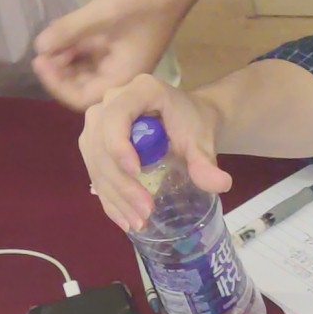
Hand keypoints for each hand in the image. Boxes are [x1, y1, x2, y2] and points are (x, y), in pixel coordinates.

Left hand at [34, 0, 223, 108]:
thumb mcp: (104, 13)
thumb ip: (70, 31)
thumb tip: (38, 48)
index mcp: (125, 76)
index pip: (83, 98)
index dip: (57, 85)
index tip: (40, 61)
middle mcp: (122, 71)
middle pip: (82, 86)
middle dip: (59, 72)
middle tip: (42, 50)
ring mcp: (120, 55)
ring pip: (84, 68)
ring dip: (64, 58)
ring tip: (50, 40)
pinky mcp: (117, 39)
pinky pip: (91, 51)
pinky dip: (73, 45)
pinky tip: (60, 32)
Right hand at [78, 73, 228, 232]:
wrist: (187, 120)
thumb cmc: (193, 122)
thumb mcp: (201, 139)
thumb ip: (205, 160)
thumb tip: (220, 185)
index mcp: (138, 91)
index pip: (117, 117)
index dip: (119, 144)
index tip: (136, 172)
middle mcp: (109, 102)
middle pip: (102, 145)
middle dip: (122, 183)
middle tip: (145, 211)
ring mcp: (96, 123)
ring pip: (95, 163)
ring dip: (115, 196)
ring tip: (138, 222)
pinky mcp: (92, 143)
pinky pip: (94, 172)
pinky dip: (109, 198)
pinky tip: (124, 220)